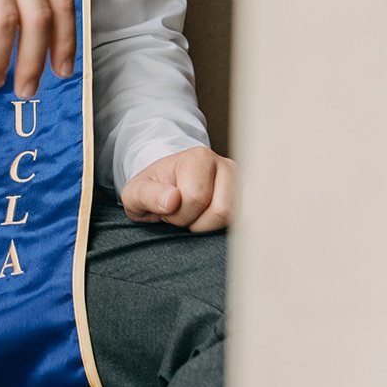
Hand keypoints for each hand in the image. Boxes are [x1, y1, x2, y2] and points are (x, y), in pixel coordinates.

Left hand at [121, 147, 236, 232]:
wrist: (168, 188)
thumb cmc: (153, 191)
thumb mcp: (136, 193)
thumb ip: (147, 195)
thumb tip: (172, 200)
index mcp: (199, 157)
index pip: (195, 198)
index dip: (177, 214)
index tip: (167, 207)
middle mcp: (226, 166)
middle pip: (220, 211)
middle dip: (195, 223)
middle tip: (181, 214)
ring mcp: (242, 183)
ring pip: (234, 219)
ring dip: (209, 226)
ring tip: (195, 216)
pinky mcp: (250, 199)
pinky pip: (246, 222)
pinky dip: (225, 228)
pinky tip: (208, 220)